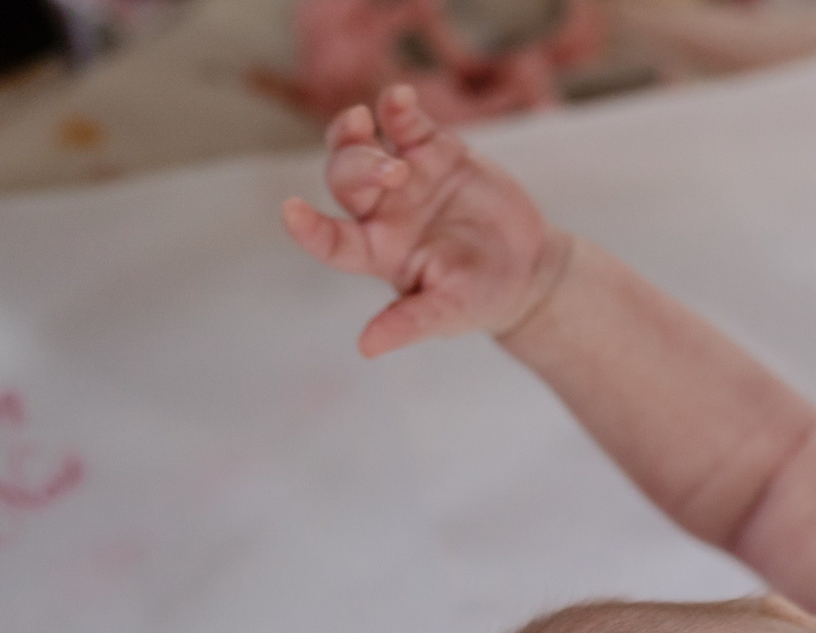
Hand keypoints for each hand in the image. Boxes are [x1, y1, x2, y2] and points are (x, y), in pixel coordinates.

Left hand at [280, 84, 568, 357]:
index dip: (310, 229)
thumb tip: (366, 349)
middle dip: (359, 167)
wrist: (526, 268)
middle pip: (344, 179)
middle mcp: (382, 211)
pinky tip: (401, 99)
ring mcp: (406, 176)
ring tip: (374, 122)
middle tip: (394, 172)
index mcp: (378, 252)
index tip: (290, 212)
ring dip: (357, 132)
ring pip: (361, 145)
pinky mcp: (435, 150)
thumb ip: (410, 323)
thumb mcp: (448, 313)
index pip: (333, 241)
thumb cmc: (480, 298)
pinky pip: (406, 123)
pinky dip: (399, 108)